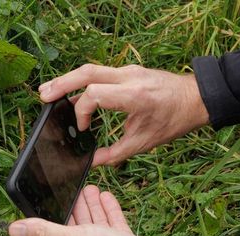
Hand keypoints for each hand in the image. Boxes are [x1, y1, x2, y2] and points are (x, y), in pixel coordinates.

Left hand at [8, 185, 208, 235]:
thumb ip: (44, 232)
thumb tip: (13, 230)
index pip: (62, 233)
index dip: (60, 213)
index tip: (59, 195)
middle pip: (80, 227)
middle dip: (77, 207)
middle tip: (76, 186)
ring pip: (98, 226)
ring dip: (93, 207)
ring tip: (91, 188)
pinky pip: (116, 227)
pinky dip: (110, 212)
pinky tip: (107, 198)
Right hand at [38, 64, 209, 166]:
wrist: (196, 98)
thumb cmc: (174, 120)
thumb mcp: (145, 142)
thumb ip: (116, 153)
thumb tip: (92, 163)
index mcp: (134, 95)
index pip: (95, 94)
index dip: (82, 112)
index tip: (83, 129)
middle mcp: (129, 77)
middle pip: (87, 73)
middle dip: (62, 84)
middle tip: (43, 95)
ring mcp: (128, 70)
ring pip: (91, 69)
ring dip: (68, 79)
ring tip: (48, 91)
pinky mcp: (127, 71)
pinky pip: (100, 72)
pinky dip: (82, 81)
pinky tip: (72, 92)